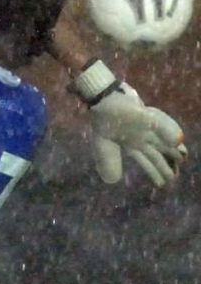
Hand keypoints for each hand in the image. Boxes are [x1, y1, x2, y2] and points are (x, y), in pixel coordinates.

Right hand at [72, 60, 185, 186]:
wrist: (101, 99)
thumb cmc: (101, 120)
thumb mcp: (101, 145)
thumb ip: (108, 162)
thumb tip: (113, 180)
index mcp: (130, 145)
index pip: (146, 162)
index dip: (154, 173)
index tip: (162, 184)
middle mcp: (141, 138)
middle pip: (157, 154)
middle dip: (166, 166)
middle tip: (174, 177)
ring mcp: (145, 127)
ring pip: (162, 142)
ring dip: (172, 151)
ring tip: (183, 158)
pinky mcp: (145, 115)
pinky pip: (159, 124)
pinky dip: (169, 133)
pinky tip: (178, 140)